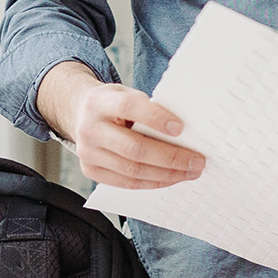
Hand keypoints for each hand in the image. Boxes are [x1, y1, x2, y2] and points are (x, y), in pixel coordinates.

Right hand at [38, 61, 204, 189]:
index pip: (128, 107)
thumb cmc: (112, 104)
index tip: (180, 128)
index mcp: (99, 102)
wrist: (80, 114)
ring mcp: (88, 153)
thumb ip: (148, 108)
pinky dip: (152, 182)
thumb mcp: (125, 94)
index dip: (155, 117)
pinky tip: (170, 178)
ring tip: (189, 172)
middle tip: (197, 161)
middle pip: (134, 148)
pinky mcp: (91, 171)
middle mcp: (90, 128)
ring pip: (132, 170)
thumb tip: (186, 131)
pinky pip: (126, 182)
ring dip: (166, 174)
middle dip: (171, 157)